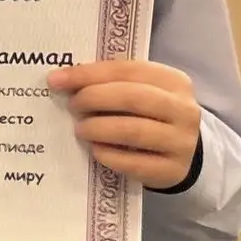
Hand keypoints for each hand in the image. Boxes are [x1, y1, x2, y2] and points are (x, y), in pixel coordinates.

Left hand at [49, 61, 201, 189]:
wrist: (181, 152)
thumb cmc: (148, 114)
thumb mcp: (138, 91)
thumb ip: (110, 82)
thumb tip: (63, 80)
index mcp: (173, 81)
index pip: (127, 70)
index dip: (89, 73)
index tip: (56, 80)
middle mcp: (184, 110)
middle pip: (133, 98)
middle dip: (94, 98)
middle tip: (72, 105)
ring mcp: (182, 142)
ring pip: (134, 131)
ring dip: (98, 128)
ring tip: (80, 129)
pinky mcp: (173, 171)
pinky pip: (135, 163)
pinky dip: (109, 155)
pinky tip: (95, 150)